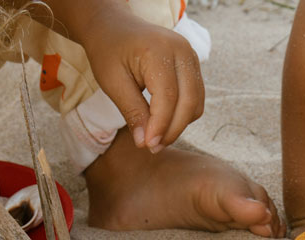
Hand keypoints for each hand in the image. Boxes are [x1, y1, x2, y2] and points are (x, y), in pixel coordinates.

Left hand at [81, 11, 203, 151]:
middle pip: (189, 101)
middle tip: (152, 147)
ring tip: (155, 138)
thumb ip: (132, 111)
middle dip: (172, 130)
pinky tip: (163, 123)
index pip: (168, 97)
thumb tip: (145, 142)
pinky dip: (183, 115)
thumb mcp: (112, 82)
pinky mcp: (192, 65)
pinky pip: (195, 97)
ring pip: (196, 102)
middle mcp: (182, 51)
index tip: (148, 146)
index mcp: (159, 51)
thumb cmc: (109, 50)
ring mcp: (191, 56)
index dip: (160, 126)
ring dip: (179, 125)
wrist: (114, 27)